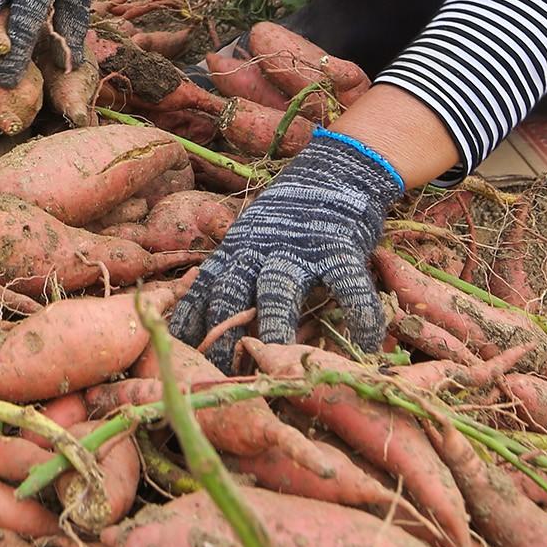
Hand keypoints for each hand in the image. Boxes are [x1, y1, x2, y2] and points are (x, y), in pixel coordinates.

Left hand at [170, 130, 402, 363]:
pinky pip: (349, 286)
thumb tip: (207, 327)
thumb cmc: (288, 219)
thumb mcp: (251, 241)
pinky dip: (360, 315)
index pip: (202, 290)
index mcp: (234, 252)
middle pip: (230, 294)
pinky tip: (367, 344)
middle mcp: (258, 250)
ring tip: (277, 362)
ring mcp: (298, 248)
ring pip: (278, 290)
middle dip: (222, 336)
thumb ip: (234, 277)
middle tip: (220, 374)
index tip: (179, 356)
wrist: (335, 172)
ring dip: (275, 327)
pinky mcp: (339, 247)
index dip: (190, 323)